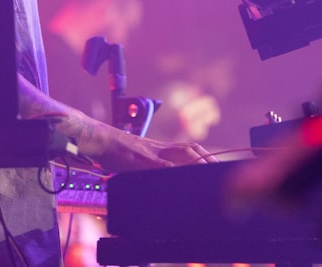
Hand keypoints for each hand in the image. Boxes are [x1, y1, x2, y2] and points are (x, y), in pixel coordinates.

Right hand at [82, 124, 218, 172]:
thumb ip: (150, 167)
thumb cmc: (115, 152)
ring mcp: (153, 153)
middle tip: (221, 171)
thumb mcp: (137, 158)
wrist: (100, 140)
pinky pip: (163, 166)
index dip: (205, 155)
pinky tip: (183, 181)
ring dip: (198, 164)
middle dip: (209, 159)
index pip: (189, 148)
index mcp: (160, 148)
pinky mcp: (143, 161)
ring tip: (209, 176)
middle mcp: (160, 148)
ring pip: (182, 155)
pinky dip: (174, 173)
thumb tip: (161, 179)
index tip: (217, 165)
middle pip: (191, 149)